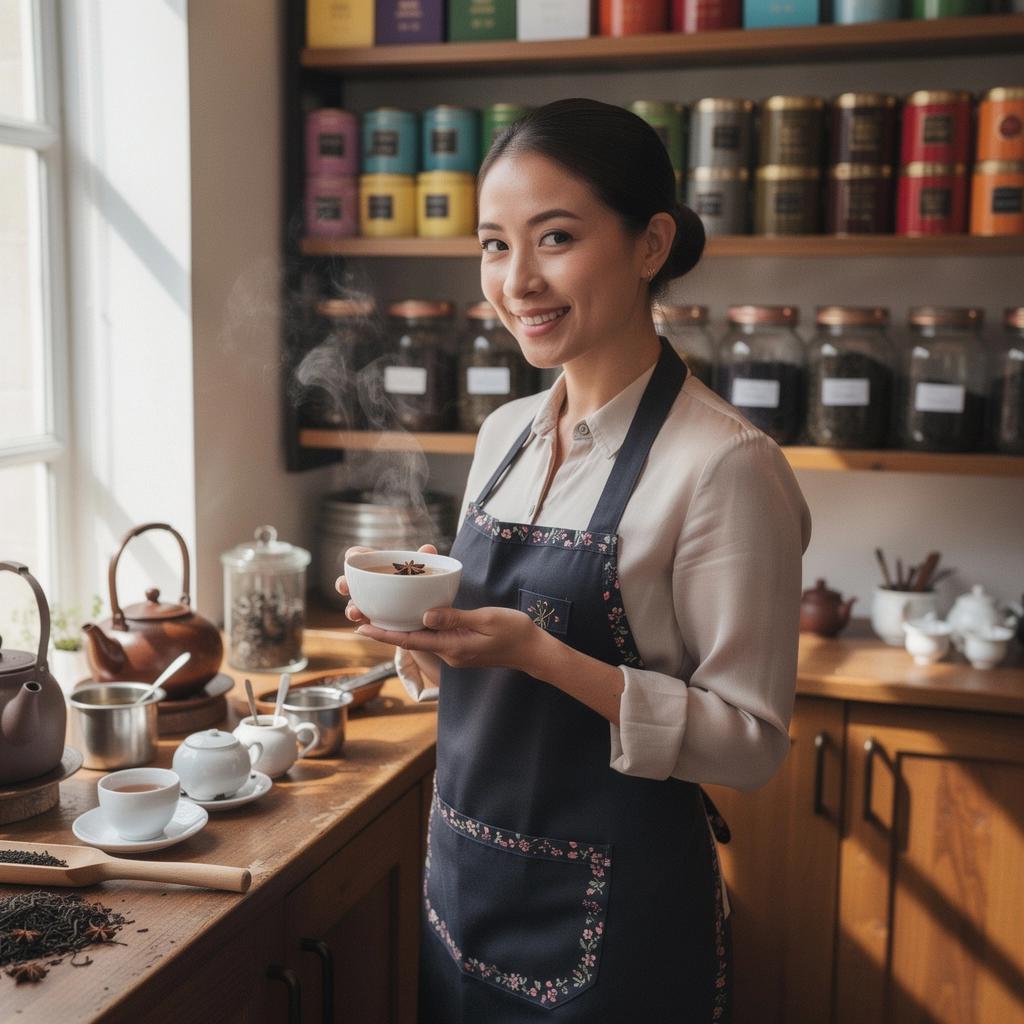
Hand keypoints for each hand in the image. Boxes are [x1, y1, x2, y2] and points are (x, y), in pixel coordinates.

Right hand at [335, 543, 438, 626]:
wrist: (438, 621)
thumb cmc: (432, 591)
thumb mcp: (435, 577)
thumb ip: (430, 563)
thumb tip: (428, 548)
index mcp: (385, 568)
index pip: (364, 557)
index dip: (355, 554)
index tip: (352, 556)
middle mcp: (374, 588)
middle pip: (353, 583)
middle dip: (344, 583)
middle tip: (344, 586)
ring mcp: (375, 609)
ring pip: (357, 608)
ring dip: (351, 609)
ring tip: (355, 612)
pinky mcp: (382, 629)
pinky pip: (373, 630)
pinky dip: (369, 630)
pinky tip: (364, 629)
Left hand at [355, 606, 547, 673]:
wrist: (533, 651)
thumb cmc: (514, 632)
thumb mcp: (486, 620)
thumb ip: (455, 618)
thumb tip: (426, 614)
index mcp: (452, 647)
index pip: (410, 641)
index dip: (384, 634)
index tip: (361, 628)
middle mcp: (449, 653)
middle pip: (410, 641)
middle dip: (385, 630)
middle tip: (361, 616)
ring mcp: (454, 652)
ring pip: (421, 639)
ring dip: (400, 629)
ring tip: (379, 615)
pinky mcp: (460, 648)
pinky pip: (433, 637)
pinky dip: (419, 627)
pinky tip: (412, 615)